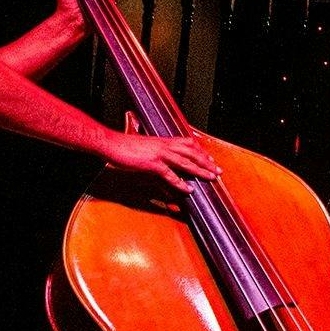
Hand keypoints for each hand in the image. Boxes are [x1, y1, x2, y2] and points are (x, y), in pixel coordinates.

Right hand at [105, 129, 219, 191]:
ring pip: (185, 162)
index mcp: (163, 141)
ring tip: (211, 177)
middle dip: (206, 162)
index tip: (210, 158)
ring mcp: (159, 154)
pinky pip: (169, 174)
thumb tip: (162, 163)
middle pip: (191, 152)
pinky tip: (188, 189)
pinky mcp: (152, 163)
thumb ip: (156, 153)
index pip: (188, 144)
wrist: (111, 143)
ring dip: (200, 170)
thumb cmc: (125, 146)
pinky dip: (180, 183)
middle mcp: (164, 145)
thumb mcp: (145, 147)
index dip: (201, 151)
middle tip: (218, 170)